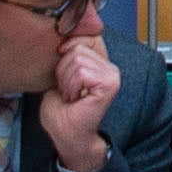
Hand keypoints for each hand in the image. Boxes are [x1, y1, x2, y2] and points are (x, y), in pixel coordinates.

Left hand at [39, 34, 121, 171]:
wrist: (67, 134)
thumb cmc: (63, 110)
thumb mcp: (60, 73)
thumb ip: (66, 54)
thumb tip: (63, 37)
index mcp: (98, 61)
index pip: (80, 37)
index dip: (64, 55)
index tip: (64, 78)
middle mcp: (109, 65)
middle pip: (75, 48)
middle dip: (63, 71)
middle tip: (69, 90)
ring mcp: (111, 74)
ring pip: (76, 59)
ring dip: (67, 81)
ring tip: (72, 96)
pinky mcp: (110, 84)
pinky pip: (81, 72)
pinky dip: (72, 86)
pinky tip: (76, 98)